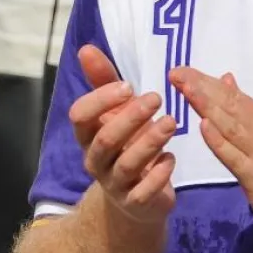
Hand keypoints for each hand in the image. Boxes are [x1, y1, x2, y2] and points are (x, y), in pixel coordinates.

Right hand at [68, 45, 176, 223]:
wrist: (136, 198)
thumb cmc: (126, 143)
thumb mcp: (116, 112)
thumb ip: (103, 81)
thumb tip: (86, 48)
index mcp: (87, 135)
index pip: (80, 116)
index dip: (101, 100)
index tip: (128, 86)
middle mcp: (95, 160)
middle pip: (105, 139)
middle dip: (130, 117)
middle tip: (156, 98)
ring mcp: (114, 184)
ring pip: (127, 164)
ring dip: (150, 141)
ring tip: (171, 122)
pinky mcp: (136, 203)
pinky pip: (144, 191)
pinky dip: (159, 173)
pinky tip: (172, 158)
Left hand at [169, 67, 252, 252]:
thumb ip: (246, 113)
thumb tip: (226, 81)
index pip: (232, 96)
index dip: (206, 82)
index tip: (181, 70)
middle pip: (228, 105)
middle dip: (200, 86)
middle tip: (176, 71)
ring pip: (230, 124)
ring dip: (205, 104)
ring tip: (184, 87)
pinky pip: (235, 157)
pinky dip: (219, 141)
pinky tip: (203, 126)